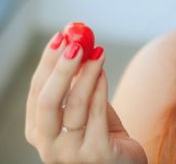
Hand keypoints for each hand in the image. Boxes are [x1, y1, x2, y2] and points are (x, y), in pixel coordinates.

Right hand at [25, 32, 147, 163]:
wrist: (124, 161)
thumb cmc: (103, 132)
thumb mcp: (85, 107)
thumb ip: (77, 84)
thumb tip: (76, 44)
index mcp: (39, 130)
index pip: (37, 91)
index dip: (48, 62)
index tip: (60, 36)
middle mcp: (48, 145)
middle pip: (48, 101)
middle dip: (61, 68)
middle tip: (76, 43)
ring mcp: (71, 154)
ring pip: (75, 106)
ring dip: (87, 73)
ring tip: (98, 52)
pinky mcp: (96, 154)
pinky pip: (97, 115)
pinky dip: (100, 89)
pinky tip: (103, 71)